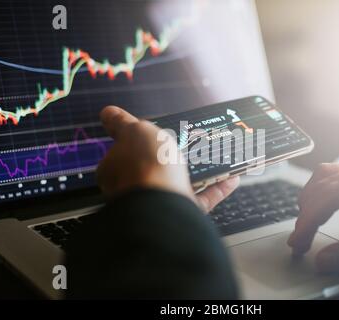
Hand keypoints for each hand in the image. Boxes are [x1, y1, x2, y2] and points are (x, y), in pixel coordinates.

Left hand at [97, 106, 237, 210]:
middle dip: (178, 153)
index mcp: (117, 169)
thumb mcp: (133, 130)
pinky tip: (230, 175)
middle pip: (159, 166)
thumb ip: (123, 122)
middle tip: (194, 140)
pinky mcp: (182, 213)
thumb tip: (108, 113)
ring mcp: (160, 201)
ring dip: (202, 168)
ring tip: (216, 152)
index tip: (160, 131)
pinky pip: (203, 199)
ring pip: (183, 183)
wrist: (162, 203)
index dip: (143, 139)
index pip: (127, 151)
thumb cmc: (144, 166)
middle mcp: (137, 188)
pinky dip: (218, 187)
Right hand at [287, 158, 338, 272]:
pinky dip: (325, 193)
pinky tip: (323, 209)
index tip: (298, 242)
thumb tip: (322, 260)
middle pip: (324, 184)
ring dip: (313, 199)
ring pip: (328, 175)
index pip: (328, 197)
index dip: (308, 221)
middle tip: (300, 239)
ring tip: (307, 224)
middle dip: (307, 212)